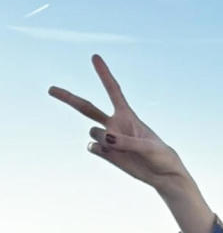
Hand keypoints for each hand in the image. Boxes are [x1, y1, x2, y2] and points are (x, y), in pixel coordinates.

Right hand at [49, 54, 187, 190]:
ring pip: (93, 132)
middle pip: (86, 107)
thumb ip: (126, 142)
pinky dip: (99, 149)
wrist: (162, 175)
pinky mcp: (107, 154)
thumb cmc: (160, 156)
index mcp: (127, 115)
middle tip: (50, 89)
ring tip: (119, 147)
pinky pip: (93, 148)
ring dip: (102, 138)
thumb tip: (106, 139)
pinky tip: (111, 153)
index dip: (104, 73)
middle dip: (68, 98)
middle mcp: (114, 124)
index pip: (113, 90)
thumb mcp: (147, 147)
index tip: (95, 57)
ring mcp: (109, 139)